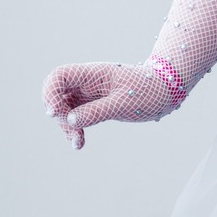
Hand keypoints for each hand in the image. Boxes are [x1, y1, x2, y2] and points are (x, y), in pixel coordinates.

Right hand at [42, 61, 179, 151]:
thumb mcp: (124, 104)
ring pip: (65, 106)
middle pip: (57, 93)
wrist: (166, 90)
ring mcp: (89, 92)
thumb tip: (70, 120)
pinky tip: (79, 143)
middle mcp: (88, 81)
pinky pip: (76, 114)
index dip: (50, 93)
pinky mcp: (94, 103)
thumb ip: (97, 111)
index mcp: (93, 74)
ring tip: (78, 143)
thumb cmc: (149, 92)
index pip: (59, 76)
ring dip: (66, 125)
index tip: (54, 113)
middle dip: (58, 113)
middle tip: (72, 132)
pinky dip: (75, 127)